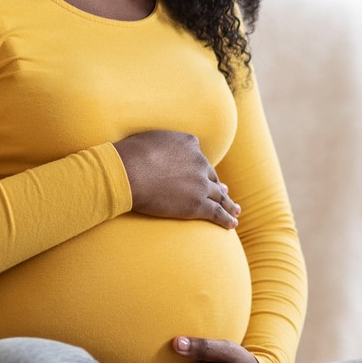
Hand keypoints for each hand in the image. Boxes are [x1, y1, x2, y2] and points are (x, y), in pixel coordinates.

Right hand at [112, 130, 239, 227]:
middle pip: (211, 177)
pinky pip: (216, 212)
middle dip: (219, 186)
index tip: (204, 174)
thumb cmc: (129, 155)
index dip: (202, 168)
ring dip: (228, 204)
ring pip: (219, 195)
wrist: (127, 172)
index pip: (199, 157)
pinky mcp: (197, 204)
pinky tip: (232, 224)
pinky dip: (226, 219)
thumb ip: (163, 143)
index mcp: (189, 144)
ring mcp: (200, 184)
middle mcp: (199, 162)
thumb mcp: (150, 138)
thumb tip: (160, 147)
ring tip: (235, 210)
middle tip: (225, 192)